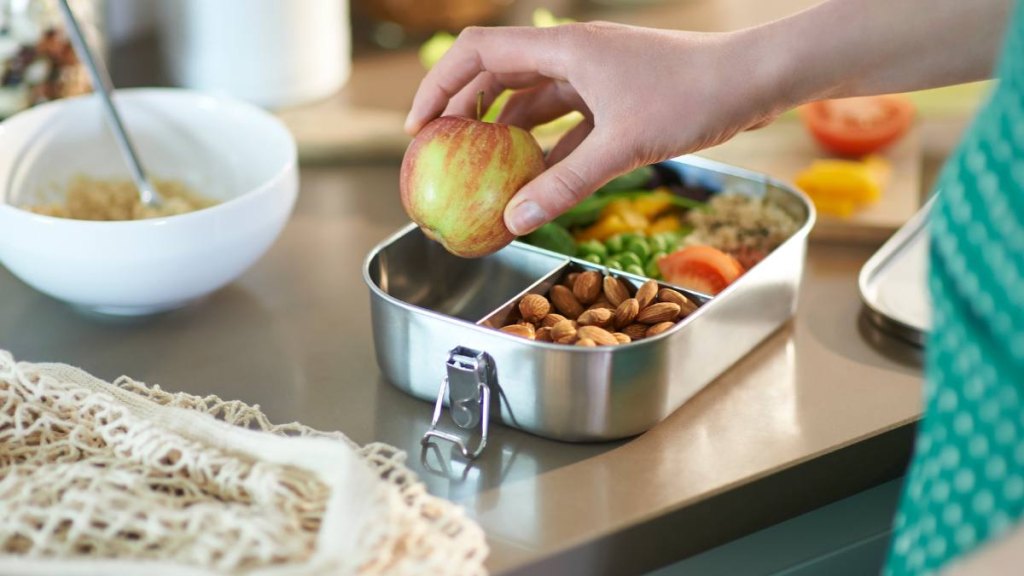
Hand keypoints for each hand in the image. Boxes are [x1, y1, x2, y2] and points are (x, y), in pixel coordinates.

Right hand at [404, 22, 783, 234]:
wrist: (754, 79)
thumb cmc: (693, 96)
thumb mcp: (623, 144)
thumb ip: (566, 183)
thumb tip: (515, 220)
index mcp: (562, 48)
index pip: (478, 54)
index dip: (439, 86)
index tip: (419, 128)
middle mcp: (572, 55)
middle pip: (497, 75)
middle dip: (465, 112)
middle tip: (442, 154)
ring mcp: (594, 75)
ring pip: (532, 100)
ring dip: (506, 133)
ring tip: (483, 173)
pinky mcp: (615, 96)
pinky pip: (566, 121)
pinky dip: (547, 147)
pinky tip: (538, 179)